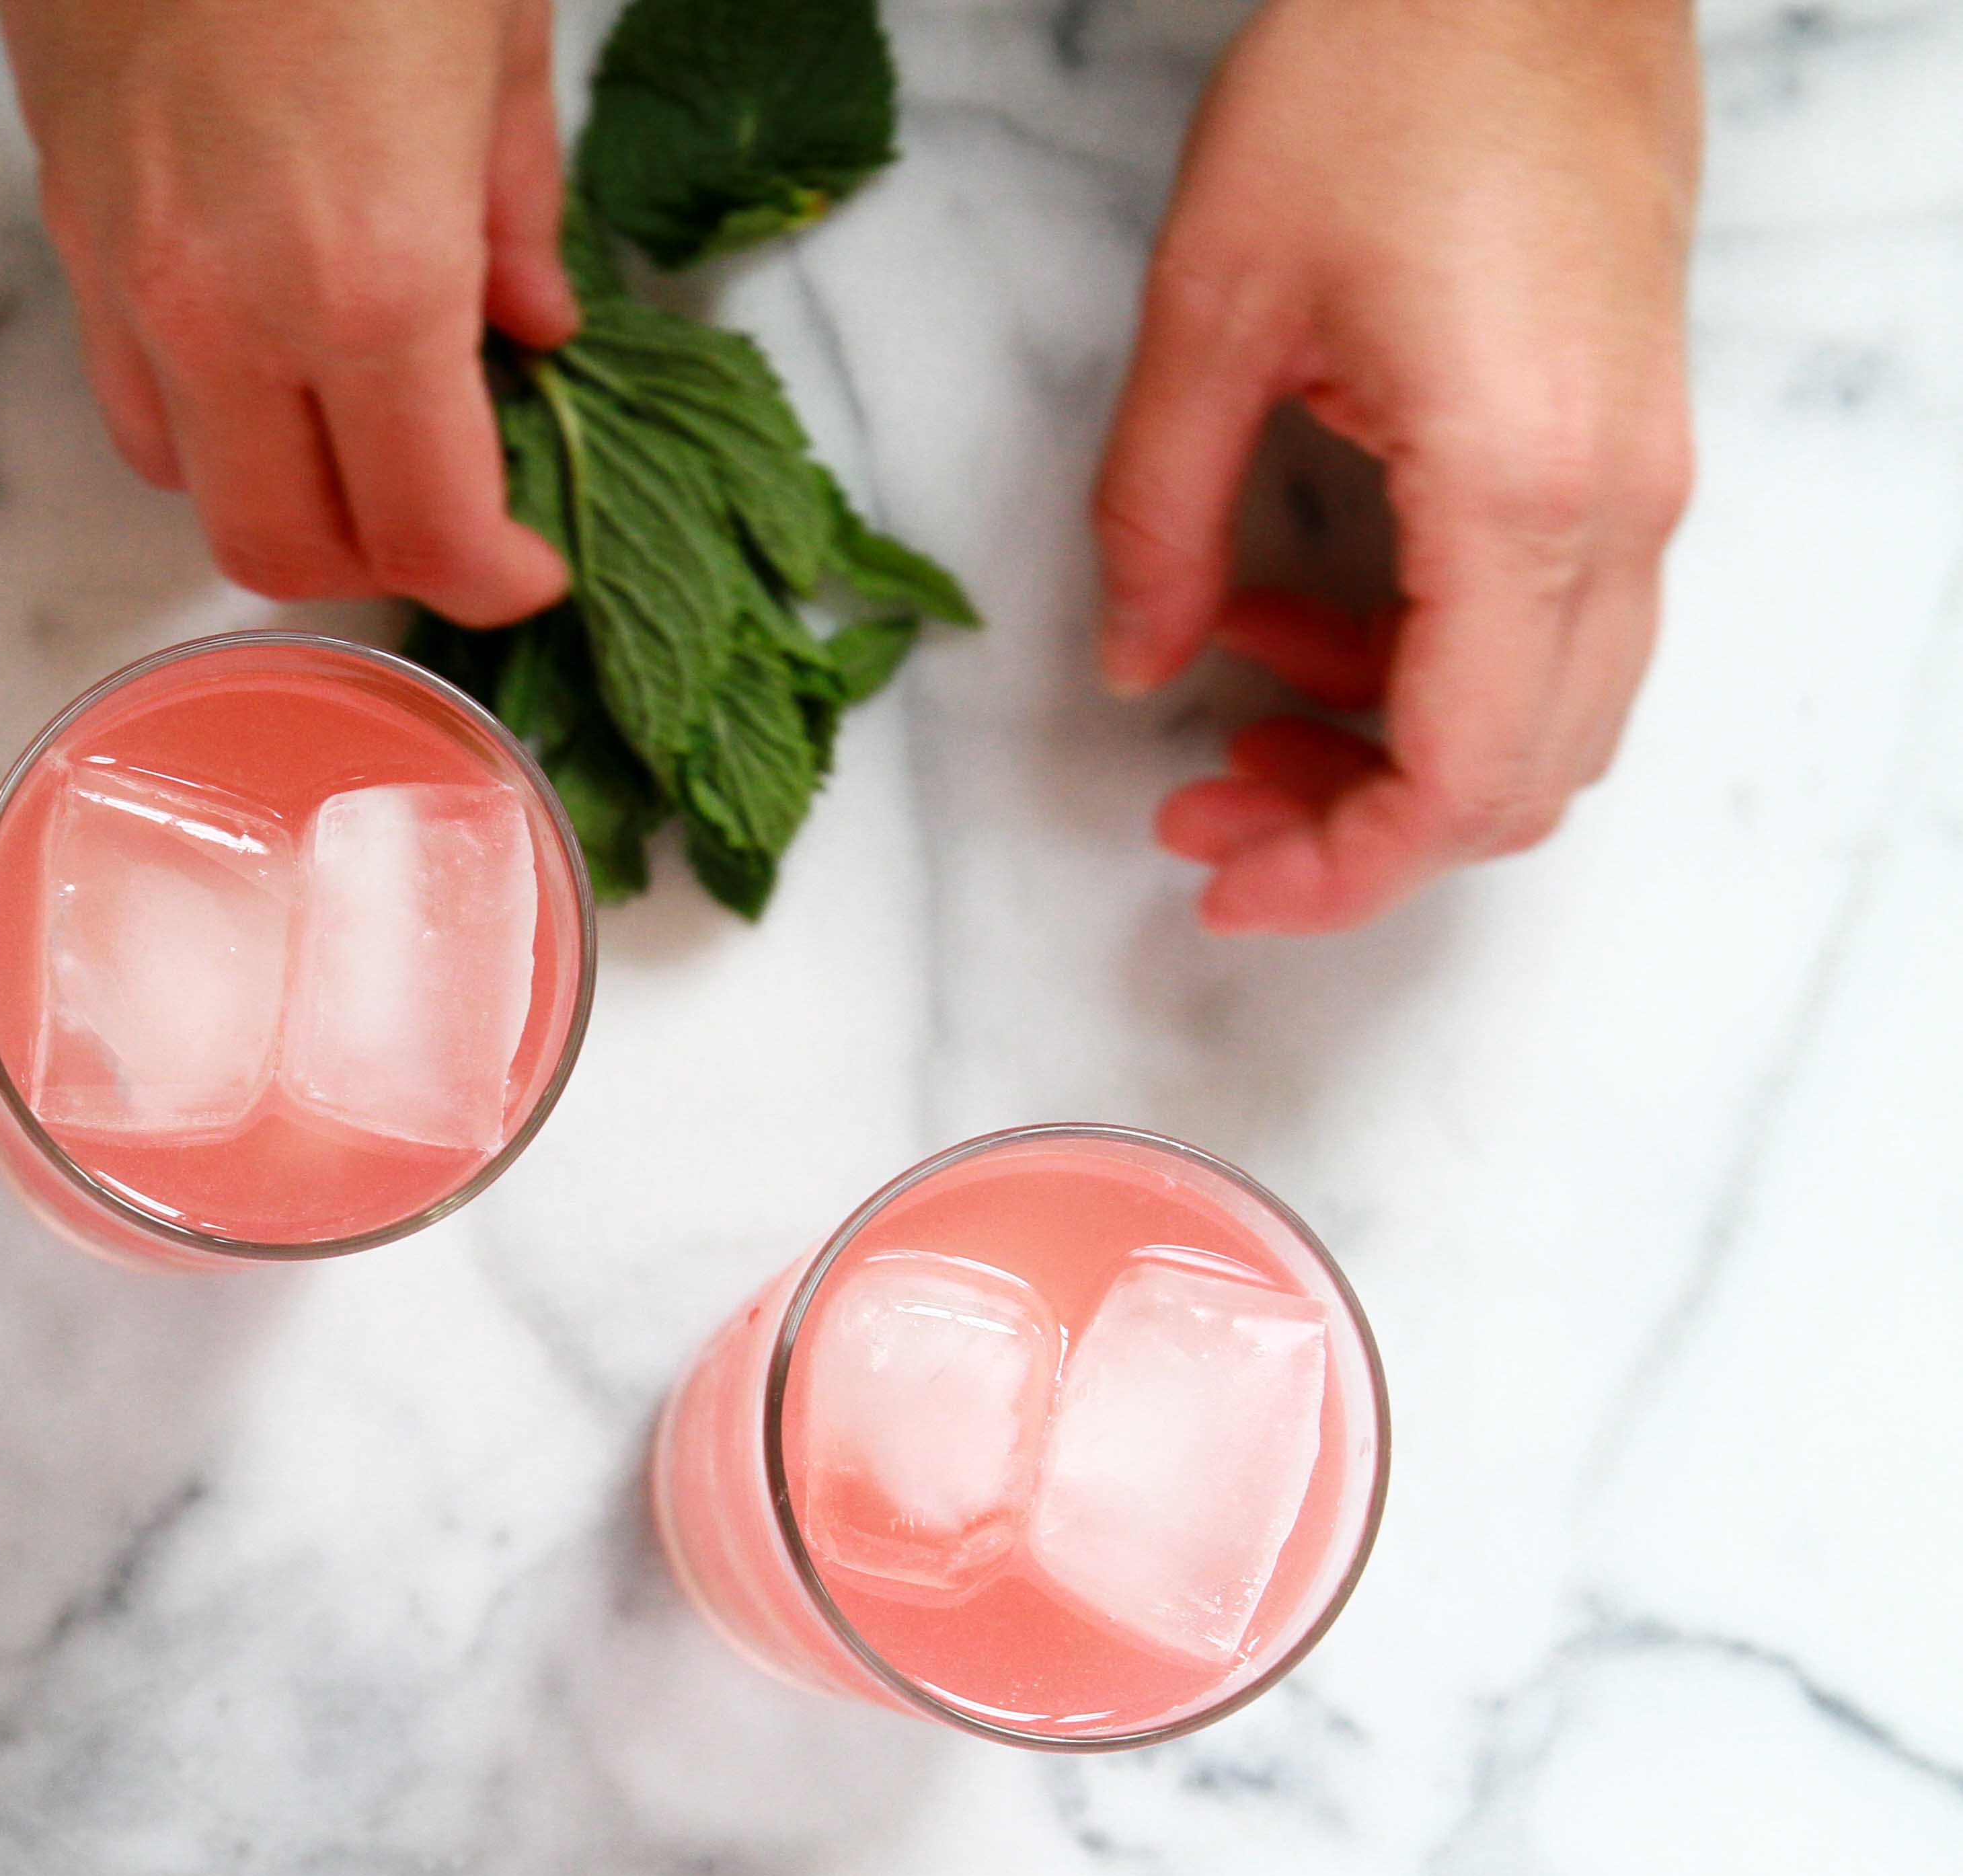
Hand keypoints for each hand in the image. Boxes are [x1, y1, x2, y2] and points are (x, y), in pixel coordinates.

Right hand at [0, 0, 578, 627]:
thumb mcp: (497, 31)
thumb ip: (517, 205)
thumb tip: (535, 324)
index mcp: (373, 279)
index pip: (423, 524)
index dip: (486, 577)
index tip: (527, 566)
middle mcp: (232, 311)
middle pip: (279, 545)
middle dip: (374, 562)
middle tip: (446, 519)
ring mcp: (129, 273)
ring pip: (184, 479)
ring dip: (276, 489)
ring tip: (352, 432)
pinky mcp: (68, 216)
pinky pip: (125, 382)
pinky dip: (199, 411)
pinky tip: (264, 350)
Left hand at [1091, 0, 1699, 932]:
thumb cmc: (1379, 89)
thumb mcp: (1206, 313)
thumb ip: (1156, 519)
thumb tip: (1134, 668)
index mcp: (1518, 493)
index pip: (1456, 779)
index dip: (1338, 871)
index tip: (1221, 885)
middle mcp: (1617, 508)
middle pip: (1515, 779)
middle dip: (1352, 832)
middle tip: (1202, 818)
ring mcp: (1642, 478)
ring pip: (1545, 717)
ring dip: (1390, 758)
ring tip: (1234, 729)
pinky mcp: (1625, 442)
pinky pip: (1550, 624)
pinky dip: (1429, 668)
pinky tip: (1296, 621)